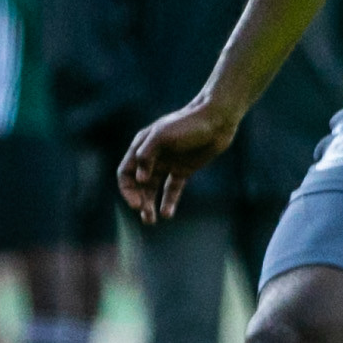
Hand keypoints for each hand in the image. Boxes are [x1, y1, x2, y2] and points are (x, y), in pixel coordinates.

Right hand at [118, 99, 239, 224]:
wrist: (216, 121)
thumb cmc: (187, 124)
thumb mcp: (162, 135)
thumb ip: (147, 154)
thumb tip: (141, 179)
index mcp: (141, 147)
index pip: (125, 172)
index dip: (127, 189)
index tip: (136, 204)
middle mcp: (152, 157)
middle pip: (138, 184)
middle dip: (139, 200)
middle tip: (145, 215)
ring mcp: (167, 164)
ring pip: (153, 189)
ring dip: (150, 204)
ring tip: (151, 221)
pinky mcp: (183, 169)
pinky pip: (172, 189)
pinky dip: (168, 201)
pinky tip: (167, 214)